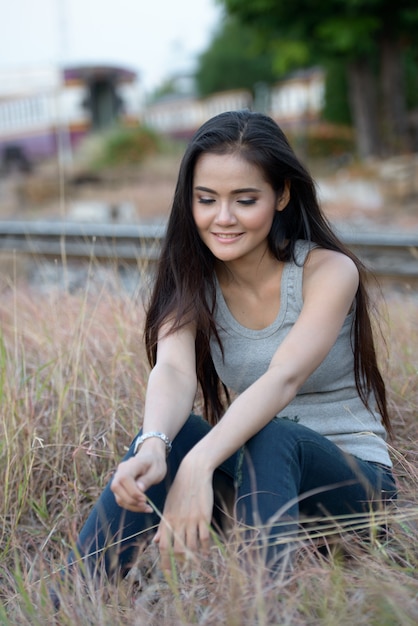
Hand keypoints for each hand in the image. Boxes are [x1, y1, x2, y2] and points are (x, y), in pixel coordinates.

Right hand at [110, 441, 166, 512]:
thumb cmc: (155, 463)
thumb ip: (147, 479)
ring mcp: (118, 478)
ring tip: (146, 508)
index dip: (132, 491)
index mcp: (131, 464)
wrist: (151, 457)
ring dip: (131, 506)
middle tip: (146, 505)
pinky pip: (121, 499)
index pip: (124, 478)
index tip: (145, 499)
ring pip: (118, 496)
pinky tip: (142, 507)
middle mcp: (121, 470)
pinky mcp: (120, 487)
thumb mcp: (157, 470)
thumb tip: (139, 490)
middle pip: (116, 487)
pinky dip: (131, 506)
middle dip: (130, 501)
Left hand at [153, 455, 213, 572]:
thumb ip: (163, 526)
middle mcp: (178, 522)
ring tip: (195, 563)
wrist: (193, 473)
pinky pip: (204, 537)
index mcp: (167, 520)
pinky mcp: (204, 516)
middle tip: (184, 570)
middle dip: (180, 562)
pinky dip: (205, 547)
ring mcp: (191, 519)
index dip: (165, 561)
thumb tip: (156, 542)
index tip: (167, 573)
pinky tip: (206, 552)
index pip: (163, 546)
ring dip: (193, 557)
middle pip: (177, 549)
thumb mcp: (168, 507)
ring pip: (191, 545)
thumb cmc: (179, 490)